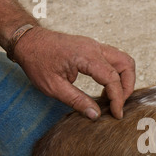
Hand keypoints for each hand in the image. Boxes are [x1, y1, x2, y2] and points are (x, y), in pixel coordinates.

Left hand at [13, 27, 135, 119]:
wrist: (27, 40)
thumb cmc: (37, 61)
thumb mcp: (53, 87)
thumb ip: (76, 101)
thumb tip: (95, 115)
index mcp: (86, 56)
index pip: (113, 78)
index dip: (118, 99)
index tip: (116, 114)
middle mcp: (95, 48)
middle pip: (127, 65)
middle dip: (128, 87)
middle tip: (118, 104)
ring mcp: (95, 46)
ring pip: (124, 60)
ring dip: (124, 79)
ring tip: (113, 97)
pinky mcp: (93, 48)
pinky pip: (115, 60)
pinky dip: (116, 74)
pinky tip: (105, 89)